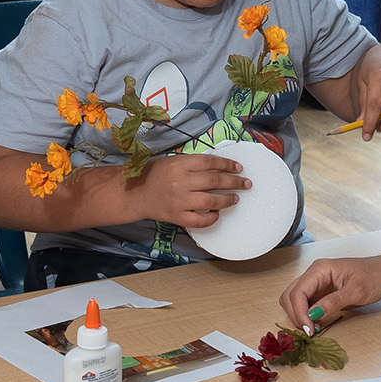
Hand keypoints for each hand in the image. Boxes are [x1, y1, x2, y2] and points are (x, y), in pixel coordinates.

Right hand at [129, 153, 249, 227]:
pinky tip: (217, 213)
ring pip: (211, 200)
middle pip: (214, 180)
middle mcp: (180, 181)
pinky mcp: (176, 216)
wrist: (134, 193)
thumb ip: (193, 164)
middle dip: (234, 182)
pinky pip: (199, 220)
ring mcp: (179, 200)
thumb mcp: (172, 161)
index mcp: (180, 164)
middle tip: (246, 183)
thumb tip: (219, 167)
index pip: (210, 162)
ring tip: (235, 198)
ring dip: (227, 199)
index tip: (239, 167)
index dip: (227, 164)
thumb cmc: (154, 174)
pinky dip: (211, 217)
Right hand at [278, 249, 380, 332]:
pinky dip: (306, 316)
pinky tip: (316, 324)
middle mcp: (314, 274)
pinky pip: (305, 304)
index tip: (308, 329)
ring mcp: (316, 283)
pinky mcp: (320, 292)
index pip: (298, 291)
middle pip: (290, 295)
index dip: (299, 312)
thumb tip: (313, 315)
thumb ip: (333, 302)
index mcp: (320, 269)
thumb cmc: (373, 277)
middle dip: (296, 314)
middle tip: (310, 331)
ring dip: (299, 315)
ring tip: (313, 329)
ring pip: (294, 300)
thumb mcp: (356, 291)